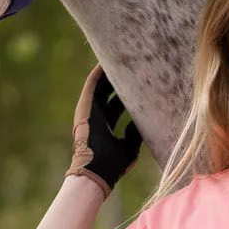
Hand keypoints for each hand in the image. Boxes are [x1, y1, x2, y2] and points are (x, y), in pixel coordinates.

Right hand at [69, 65, 142, 195]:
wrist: (96, 171)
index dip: (129, 95)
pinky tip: (108, 60)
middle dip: (122, 80)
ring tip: (122, 57)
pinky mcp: (85, 105)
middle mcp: (97, 117)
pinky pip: (93, 84)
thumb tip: (143, 122)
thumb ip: (135, 133)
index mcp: (105, 127)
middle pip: (110, 93)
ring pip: (101, 85)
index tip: (142, 84)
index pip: (118, 105)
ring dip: (111, 72)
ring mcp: (90, 110)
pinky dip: (100, 72)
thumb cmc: (113, 165)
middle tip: (135, 66)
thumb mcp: (129, 147)